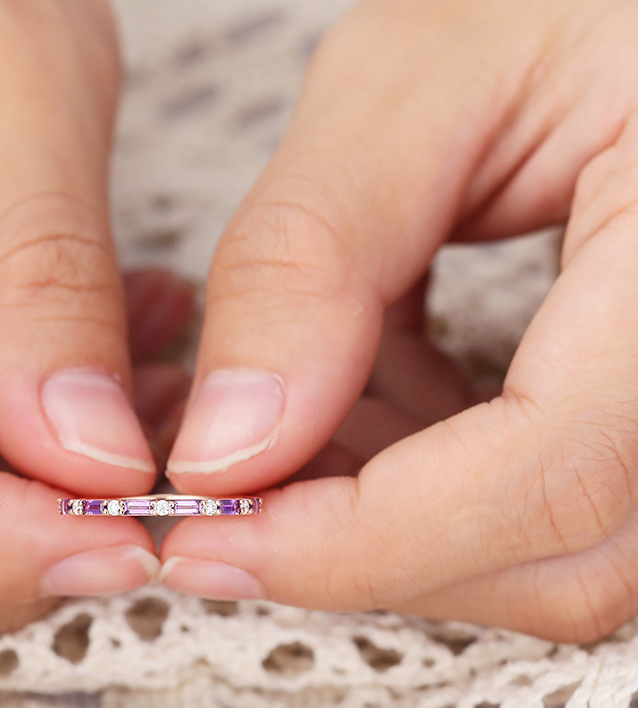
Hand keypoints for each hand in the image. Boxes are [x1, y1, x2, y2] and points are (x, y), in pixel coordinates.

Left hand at [162, 0, 637, 642]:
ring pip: (543, 555)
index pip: (547, 474)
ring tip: (284, 428)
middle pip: (553, 555)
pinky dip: (417, 482)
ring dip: (380, 523)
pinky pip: (534, 505)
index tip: (210, 535)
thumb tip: (224, 449)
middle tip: (221, 503)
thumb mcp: (414, 83)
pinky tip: (356, 406)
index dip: (360, 540)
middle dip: (356, 551)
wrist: (628, 14)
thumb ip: (308, 261)